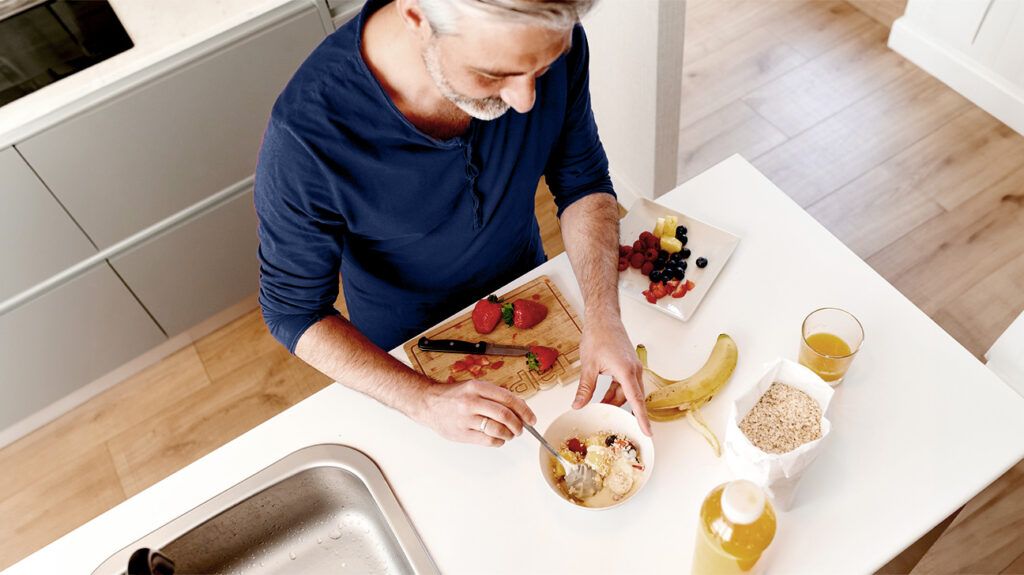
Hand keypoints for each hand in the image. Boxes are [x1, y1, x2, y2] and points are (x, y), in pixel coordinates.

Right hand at [413, 379, 536, 446]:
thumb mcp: (474, 387)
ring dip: (509, 434)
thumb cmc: (454, 396)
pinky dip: (498, 441)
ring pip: (497, 429)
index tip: (531, 418)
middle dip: (518, 424)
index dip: (524, 410)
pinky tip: (498, 439)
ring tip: (510, 434)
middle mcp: (471, 402)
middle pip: (505, 415)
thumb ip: (495, 395)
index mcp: (477, 387)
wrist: (428, 403)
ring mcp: (466, 418)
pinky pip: (487, 440)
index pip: (508, 398)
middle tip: (521, 428)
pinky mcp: (461, 433)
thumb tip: (520, 407)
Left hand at [573, 315, 651, 435]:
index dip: (642, 418)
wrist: (603, 319)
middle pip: (633, 398)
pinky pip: (626, 384)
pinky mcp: (629, 365)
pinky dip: (616, 392)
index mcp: (626, 371)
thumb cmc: (598, 336)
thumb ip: (585, 389)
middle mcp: (634, 370)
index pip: (636, 400)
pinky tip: (604, 396)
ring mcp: (633, 367)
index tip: (647, 432)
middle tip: (613, 422)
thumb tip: (578, 405)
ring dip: (616, 400)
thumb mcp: (589, 366)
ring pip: (628, 392)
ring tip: (601, 407)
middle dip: (623, 410)